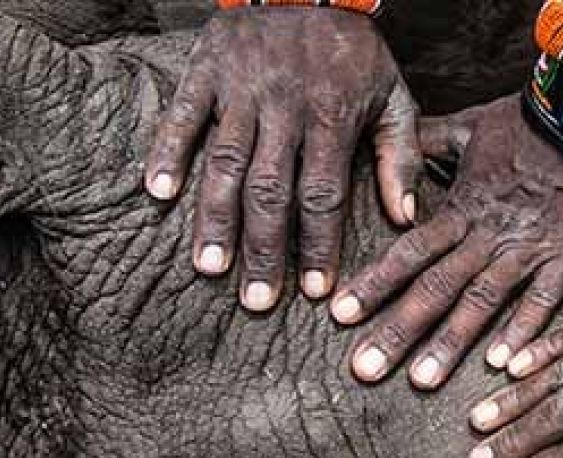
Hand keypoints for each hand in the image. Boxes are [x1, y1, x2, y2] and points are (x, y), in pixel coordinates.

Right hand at [145, 8, 419, 310]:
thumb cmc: (354, 51)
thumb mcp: (394, 96)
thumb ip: (401, 157)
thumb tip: (404, 219)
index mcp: (332, 117)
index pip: (323, 194)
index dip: (318, 245)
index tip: (316, 291)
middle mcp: (284, 106)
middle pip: (270, 190)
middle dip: (264, 249)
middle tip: (257, 301)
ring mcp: (241, 87)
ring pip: (224, 162)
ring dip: (214, 218)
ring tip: (209, 267)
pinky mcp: (207, 68)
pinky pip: (183, 115)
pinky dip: (167, 152)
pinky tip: (157, 194)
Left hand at [335, 95, 562, 390]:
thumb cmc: (532, 121)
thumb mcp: (471, 126)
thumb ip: (428, 142)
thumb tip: (391, 151)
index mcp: (463, 207)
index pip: (409, 252)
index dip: (373, 284)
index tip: (340, 316)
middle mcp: (488, 235)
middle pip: (435, 288)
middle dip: (398, 330)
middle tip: (364, 369)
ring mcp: (529, 250)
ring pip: (482, 302)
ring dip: (450, 343)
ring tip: (421, 381)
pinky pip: (544, 300)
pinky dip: (524, 331)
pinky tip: (503, 367)